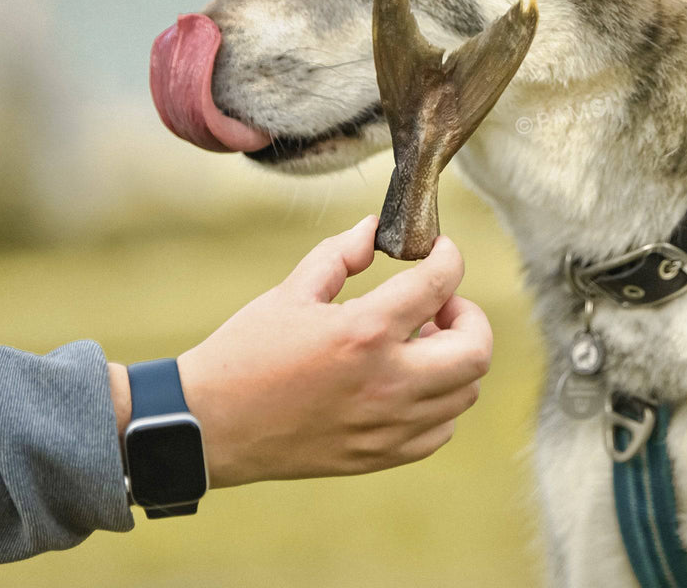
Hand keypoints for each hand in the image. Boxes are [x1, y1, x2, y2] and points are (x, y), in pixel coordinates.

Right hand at [112, 216, 491, 486]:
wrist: (210, 425)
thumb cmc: (247, 351)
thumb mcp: (292, 289)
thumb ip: (341, 253)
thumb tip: (376, 231)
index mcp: (365, 331)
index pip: (440, 283)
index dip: (449, 258)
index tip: (439, 252)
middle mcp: (387, 382)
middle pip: (476, 350)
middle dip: (467, 315)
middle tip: (438, 304)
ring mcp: (387, 426)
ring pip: (464, 392)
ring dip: (453, 358)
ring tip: (417, 342)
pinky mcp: (379, 456)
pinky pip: (440, 429)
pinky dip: (439, 400)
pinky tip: (407, 381)